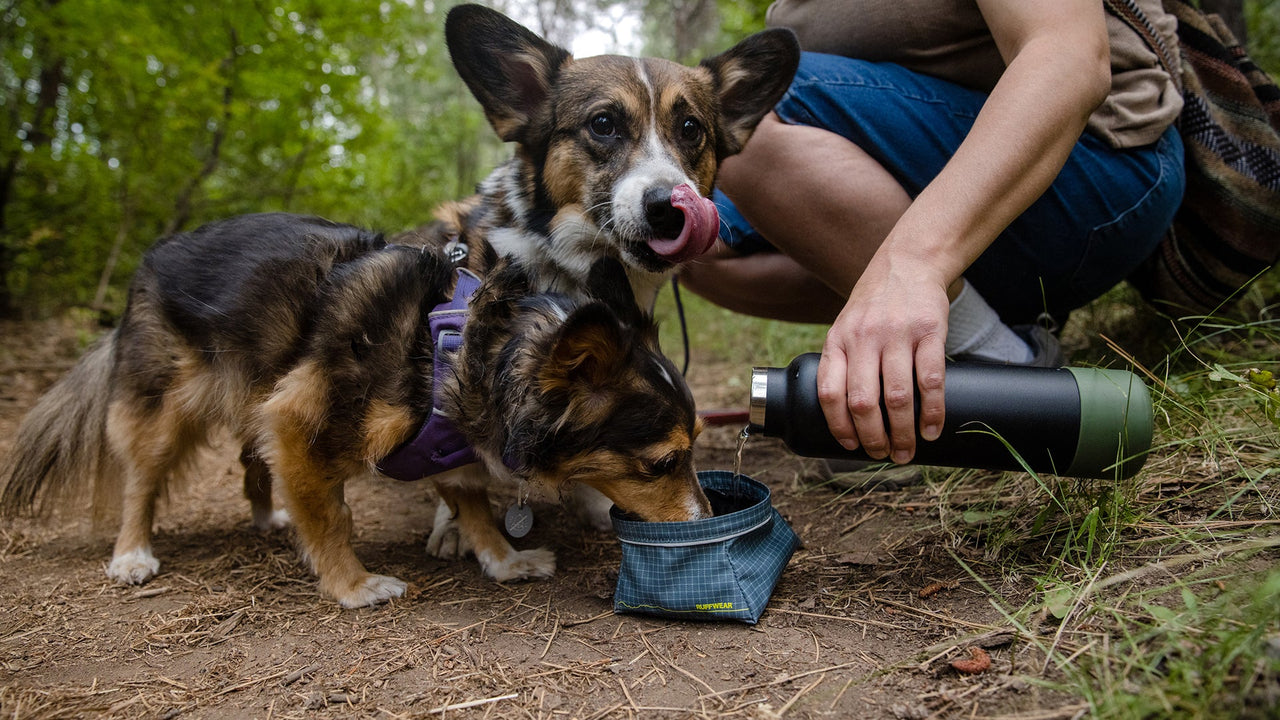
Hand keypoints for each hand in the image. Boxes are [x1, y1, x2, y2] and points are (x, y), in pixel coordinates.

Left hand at [816, 254, 948, 463]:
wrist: (907, 263)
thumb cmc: (874, 305)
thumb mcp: (845, 327)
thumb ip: (842, 362)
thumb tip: (847, 417)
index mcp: (838, 341)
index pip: (829, 393)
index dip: (839, 426)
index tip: (852, 446)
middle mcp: (863, 338)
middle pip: (862, 402)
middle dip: (873, 438)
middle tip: (883, 455)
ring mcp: (896, 334)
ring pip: (897, 397)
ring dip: (903, 432)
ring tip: (908, 451)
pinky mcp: (929, 330)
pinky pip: (930, 380)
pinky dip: (933, 411)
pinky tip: (932, 429)